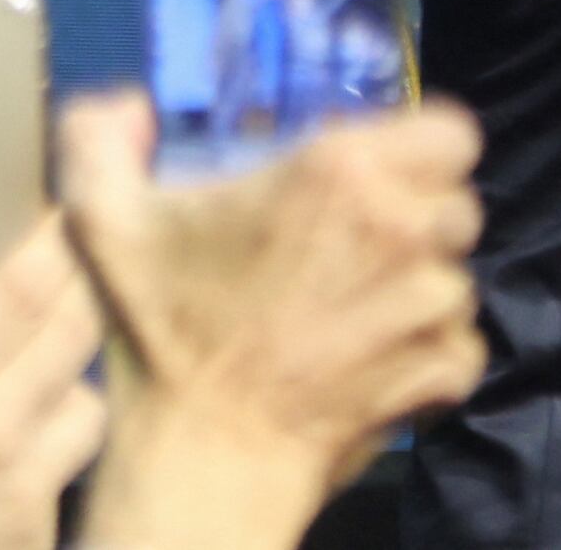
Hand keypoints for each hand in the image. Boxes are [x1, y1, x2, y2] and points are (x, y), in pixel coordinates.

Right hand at [0, 218, 107, 549]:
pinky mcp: (44, 526)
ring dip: (79, 375)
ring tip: (42, 370)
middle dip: (92, 282)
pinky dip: (60, 442)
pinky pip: (74, 462)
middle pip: (84, 323)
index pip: (29, 282)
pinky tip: (25, 445)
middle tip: (84, 257)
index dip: (63, 232)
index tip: (77, 198)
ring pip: (94, 395)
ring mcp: (31, 477)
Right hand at [60, 89, 486, 549]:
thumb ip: (102, 142)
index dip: (420, 153)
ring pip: (455, 276)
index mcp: (341, 172)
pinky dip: (426, 355)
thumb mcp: (106, 225)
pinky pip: (459, 343)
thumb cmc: (164, 335)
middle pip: (454, 203)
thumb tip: (120, 106)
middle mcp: (403, 226)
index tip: (379, 179)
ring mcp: (433, 301)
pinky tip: (369, 364)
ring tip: (350, 316)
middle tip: (353, 252)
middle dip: (416, 222)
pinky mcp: (445, 366)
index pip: (448, 133)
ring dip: (417, 292)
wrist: (204, 455)